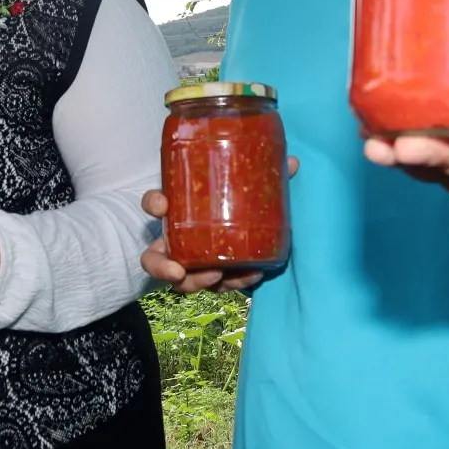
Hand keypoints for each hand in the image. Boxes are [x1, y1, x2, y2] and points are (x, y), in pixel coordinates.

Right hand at [139, 156, 299, 292]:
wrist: (252, 230)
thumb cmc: (238, 202)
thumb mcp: (245, 186)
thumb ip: (265, 175)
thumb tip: (294, 162)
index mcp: (179, 212)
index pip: (155, 204)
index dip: (154, 204)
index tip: (162, 205)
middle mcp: (178, 241)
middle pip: (153, 259)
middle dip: (161, 267)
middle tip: (177, 270)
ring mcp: (194, 264)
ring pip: (181, 281)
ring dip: (196, 282)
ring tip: (217, 276)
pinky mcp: (215, 277)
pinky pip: (218, 286)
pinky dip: (235, 281)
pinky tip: (252, 275)